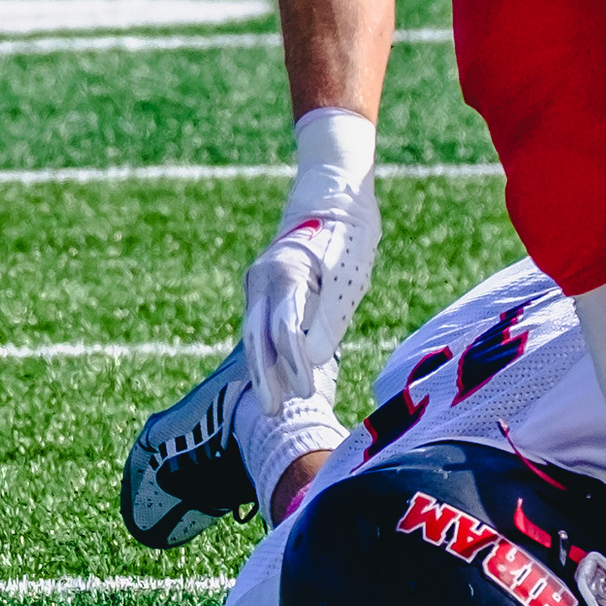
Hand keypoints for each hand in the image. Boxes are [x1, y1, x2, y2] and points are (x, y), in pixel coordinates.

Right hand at [243, 108, 380, 412]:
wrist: (332, 192)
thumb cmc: (347, 229)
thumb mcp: (348, 272)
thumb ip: (330, 317)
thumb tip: (311, 362)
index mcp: (283, 274)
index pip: (285, 329)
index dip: (294, 364)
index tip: (306, 393)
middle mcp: (263, 280)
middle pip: (259, 337)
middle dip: (266, 377)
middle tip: (273, 414)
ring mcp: (262, 283)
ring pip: (258, 333)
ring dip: (265, 368)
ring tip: (275, 404)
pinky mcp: (269, 287)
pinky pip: (264, 325)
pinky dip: (269, 351)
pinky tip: (278, 376)